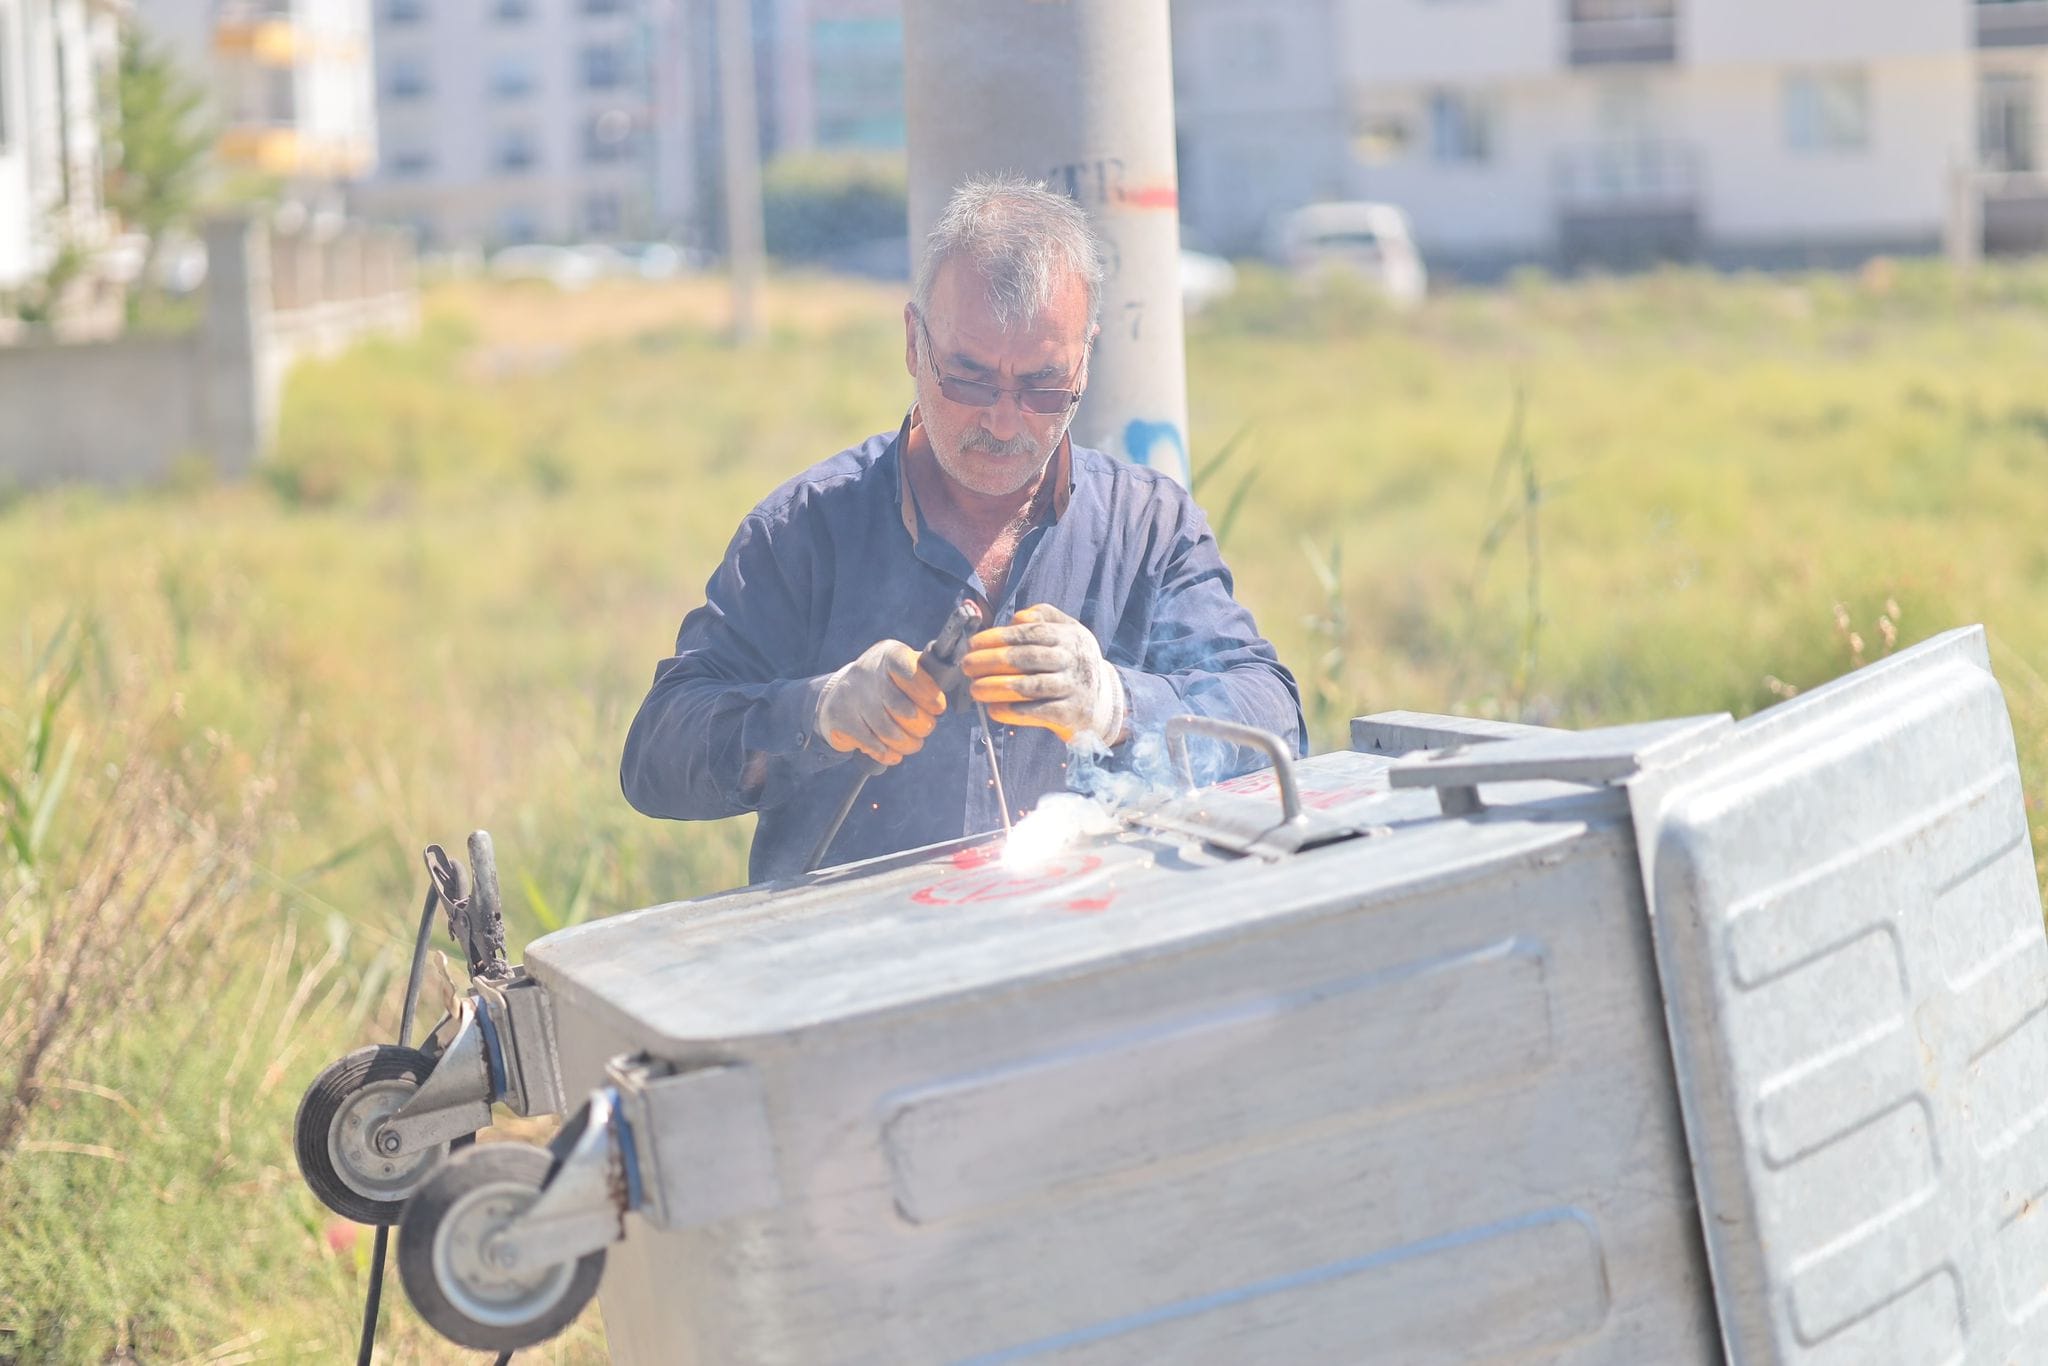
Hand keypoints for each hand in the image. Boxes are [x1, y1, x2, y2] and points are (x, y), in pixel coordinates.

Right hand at [814, 639, 946, 765]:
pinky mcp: (840, 717)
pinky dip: (886, 752)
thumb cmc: (887, 682)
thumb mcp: (905, 668)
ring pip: (886, 728)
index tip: (938, 708)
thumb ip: (928, 674)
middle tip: (927, 729)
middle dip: (920, 724)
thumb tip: (950, 680)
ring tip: (914, 744)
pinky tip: (894, 754)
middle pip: (899, 706)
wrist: (840, 693)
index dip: (925, 691)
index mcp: (889, 654)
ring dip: (906, 742)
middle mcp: (867, 671)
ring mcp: (851, 695)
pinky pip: (869, 741)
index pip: (907, 668)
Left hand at [961, 603, 1125, 743]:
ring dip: (997, 687)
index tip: (973, 644)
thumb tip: (1016, 618)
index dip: (999, 637)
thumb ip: (1043, 617)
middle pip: (1027, 658)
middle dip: (991, 661)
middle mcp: (1073, 660)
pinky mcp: (1070, 713)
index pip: (1031, 633)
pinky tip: (994, 710)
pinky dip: (1013, 711)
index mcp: (1070, 636)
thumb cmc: (1072, 662)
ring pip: (1031, 686)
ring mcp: (1074, 687)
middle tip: (967, 666)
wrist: (1104, 701)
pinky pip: (1038, 712)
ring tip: (974, 689)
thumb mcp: (1068, 631)